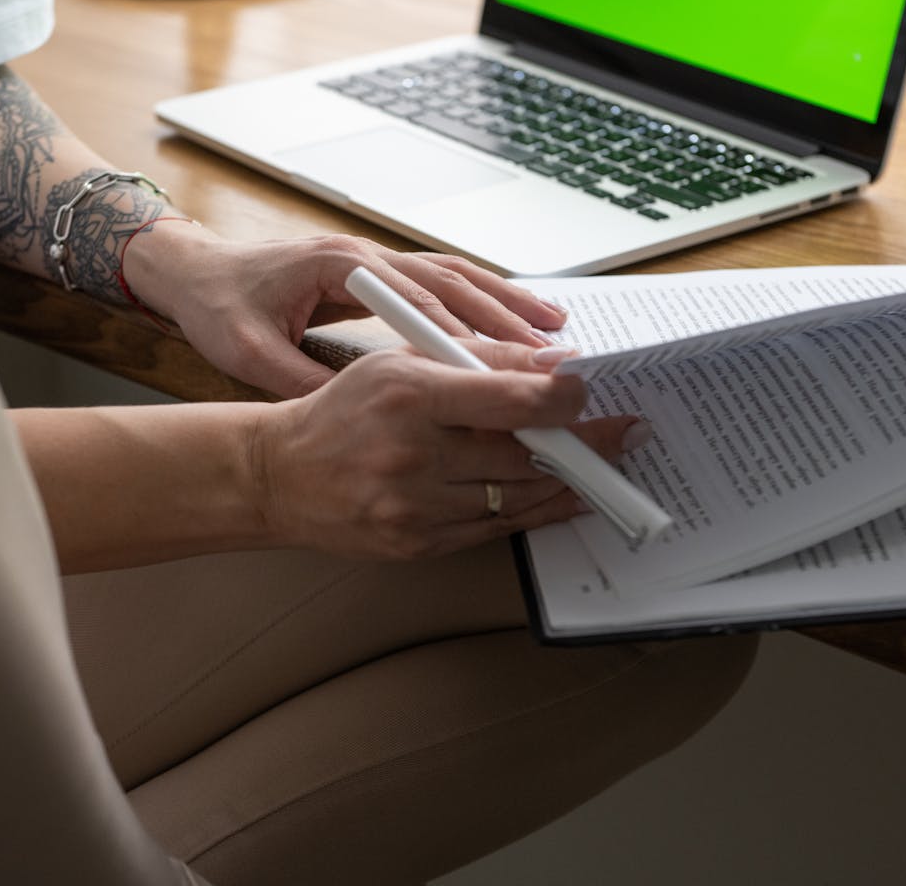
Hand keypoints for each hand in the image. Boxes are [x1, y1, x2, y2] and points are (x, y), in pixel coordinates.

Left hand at [122, 225, 568, 398]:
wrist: (196, 272)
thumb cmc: (218, 307)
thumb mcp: (249, 353)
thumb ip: (299, 380)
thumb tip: (350, 414)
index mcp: (338, 267)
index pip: (415, 299)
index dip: (462, 332)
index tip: (502, 363)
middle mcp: (365, 255)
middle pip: (450, 281)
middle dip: (503, 315)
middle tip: (550, 350)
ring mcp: (373, 259)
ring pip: (454, 275)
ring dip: (503, 301)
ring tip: (552, 330)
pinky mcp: (375, 272)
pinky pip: (440, 281)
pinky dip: (479, 299)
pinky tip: (509, 321)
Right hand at [251, 340, 647, 559]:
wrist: (280, 475)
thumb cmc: (343, 410)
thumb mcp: (400, 363)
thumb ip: (477, 360)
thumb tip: (554, 364)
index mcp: (409, 397)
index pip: (510, 401)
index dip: (566, 400)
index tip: (594, 394)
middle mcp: (411, 456)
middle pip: (523, 457)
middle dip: (583, 445)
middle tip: (625, 433)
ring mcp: (413, 509)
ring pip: (516, 499)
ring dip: (568, 484)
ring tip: (604, 468)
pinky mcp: (416, 545)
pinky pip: (493, 530)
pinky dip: (533, 513)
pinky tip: (561, 498)